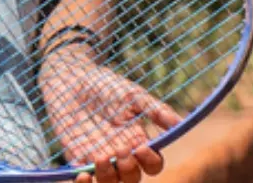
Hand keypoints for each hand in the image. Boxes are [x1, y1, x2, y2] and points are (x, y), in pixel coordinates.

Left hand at [38, 47, 180, 182]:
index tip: (140, 147)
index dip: (150, 161)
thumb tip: (181, 123)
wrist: (71, 80)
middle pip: (133, 178)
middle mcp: (121, 155)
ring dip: (108, 177)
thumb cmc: (106, 86)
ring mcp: (99, 158)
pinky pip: (85, 181)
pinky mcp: (77, 158)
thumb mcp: (132, 95)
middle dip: (129, 169)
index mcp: (138, 141)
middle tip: (120, 149)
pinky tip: (83, 174)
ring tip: (100, 156)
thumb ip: (155, 109)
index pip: (153, 165)